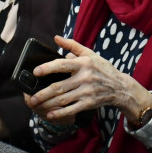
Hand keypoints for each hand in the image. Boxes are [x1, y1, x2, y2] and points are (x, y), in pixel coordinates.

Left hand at [25, 36, 151, 122]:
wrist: (120, 87)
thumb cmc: (103, 69)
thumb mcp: (90, 54)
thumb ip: (72, 45)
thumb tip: (56, 38)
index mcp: (83, 63)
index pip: (62, 64)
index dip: (48, 68)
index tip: (36, 71)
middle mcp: (85, 77)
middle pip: (59, 86)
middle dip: (43, 93)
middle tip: (31, 97)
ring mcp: (87, 91)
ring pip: (63, 99)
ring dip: (48, 103)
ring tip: (36, 104)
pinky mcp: (89, 103)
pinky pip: (72, 109)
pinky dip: (60, 113)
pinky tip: (50, 114)